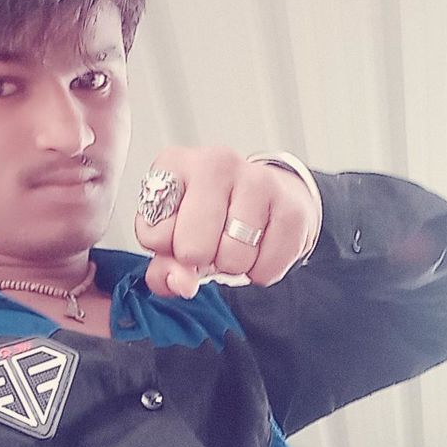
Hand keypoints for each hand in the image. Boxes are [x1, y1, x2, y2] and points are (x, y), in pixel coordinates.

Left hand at [134, 146, 320, 297]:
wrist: (273, 199)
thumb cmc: (214, 217)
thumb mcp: (175, 236)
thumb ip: (164, 266)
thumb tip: (181, 283)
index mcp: (175, 165)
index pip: (155, 233)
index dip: (167, 248)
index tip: (180, 233)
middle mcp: (216, 162)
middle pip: (193, 248)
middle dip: (202, 260)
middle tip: (212, 244)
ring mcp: (258, 181)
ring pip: (232, 258)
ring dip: (233, 266)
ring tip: (237, 243)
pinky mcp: (291, 209)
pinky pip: (266, 268)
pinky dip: (261, 271)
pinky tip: (261, 246)